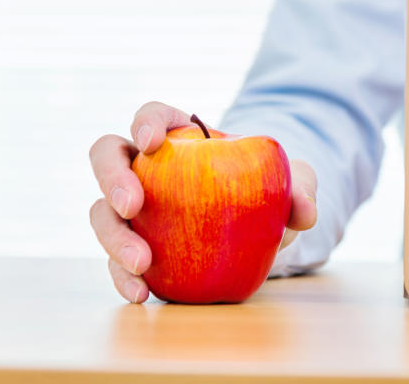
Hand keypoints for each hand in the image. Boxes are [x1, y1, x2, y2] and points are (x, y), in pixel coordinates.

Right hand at [88, 101, 317, 302]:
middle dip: (113, 178)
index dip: (146, 122)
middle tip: (131, 206)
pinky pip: (116, 261)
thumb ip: (299, 188)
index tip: (152, 142)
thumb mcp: (291, 184)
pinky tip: (141, 293)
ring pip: (102, 212)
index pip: (152, 115)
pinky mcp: (136, 247)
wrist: (258, 229)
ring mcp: (136, 209)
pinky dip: (122, 277)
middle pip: (108, 157)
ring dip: (114, 238)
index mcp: (179, 136)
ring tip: (142, 264)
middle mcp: (147, 167)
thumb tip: (305, 212)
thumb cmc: (266, 191)